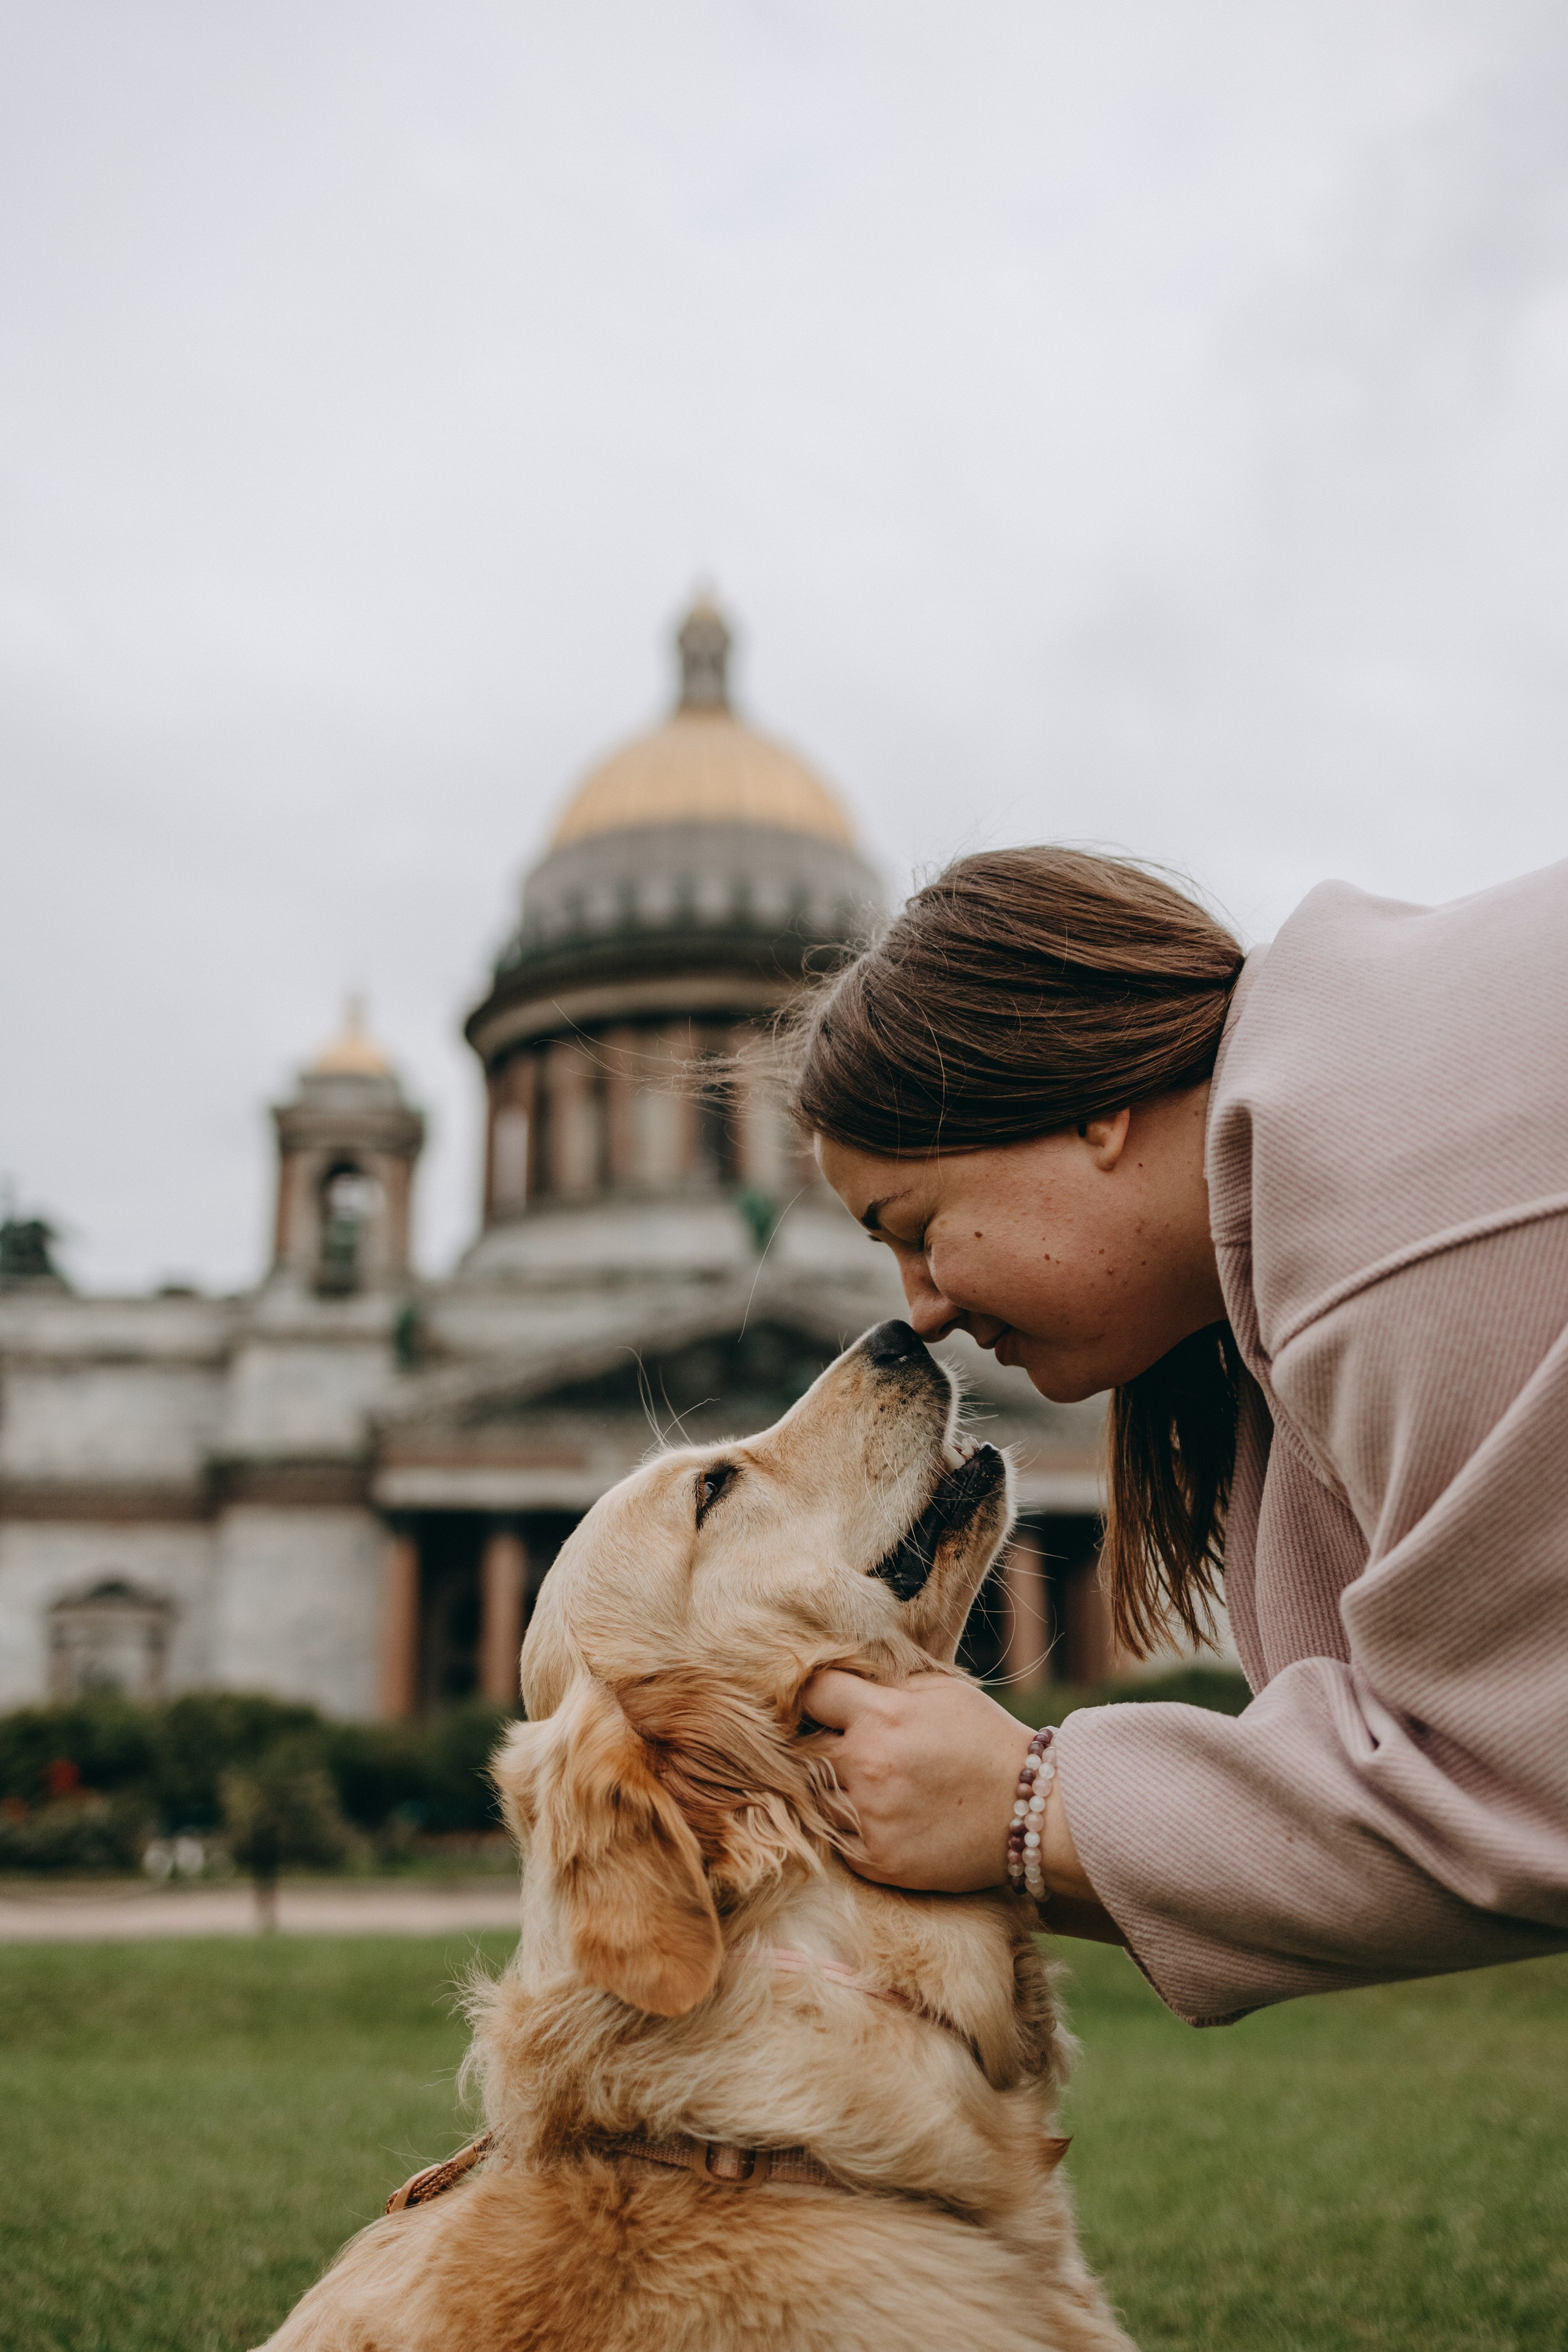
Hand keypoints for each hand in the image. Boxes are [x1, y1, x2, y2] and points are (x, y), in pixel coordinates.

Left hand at [802, 1670, 1100, 1904]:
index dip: (814, 1696)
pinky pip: (833, 1837)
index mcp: (882, 1715)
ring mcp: (869, 1816)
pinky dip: (844, 1824)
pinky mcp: (876, 1860)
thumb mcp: (940, 1690)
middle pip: (803, 1748)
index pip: (812, 1693)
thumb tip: (840, 1673)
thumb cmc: (984, 1740)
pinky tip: (870, 1813)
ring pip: (812, 1795)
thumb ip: (885, 1681)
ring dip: (827, 1786)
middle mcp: (867, 1765)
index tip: (822, 1704)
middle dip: (815, 1742)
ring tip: (855, 1781)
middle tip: (830, 1744)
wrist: (1032, 1811)